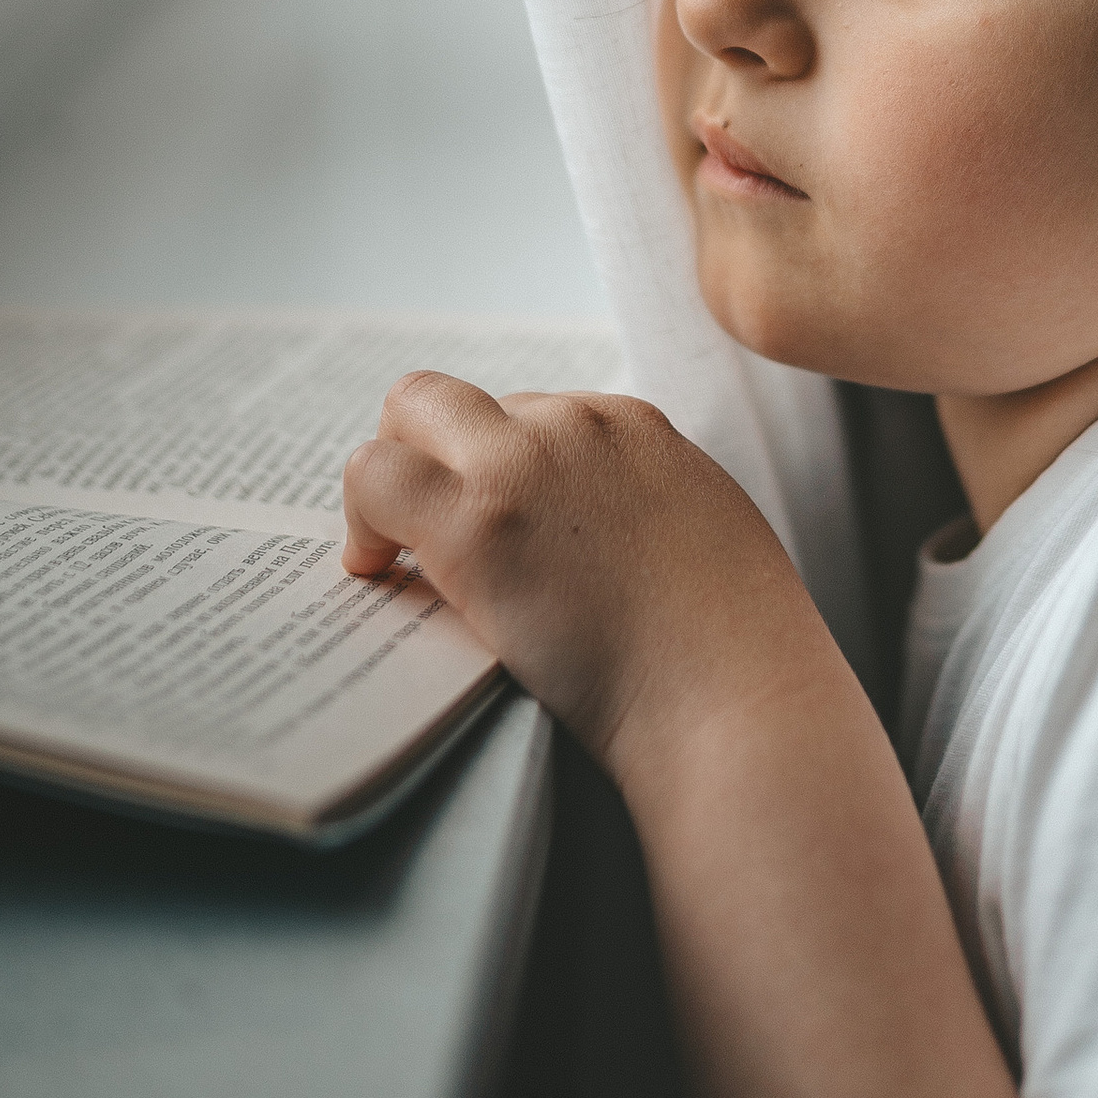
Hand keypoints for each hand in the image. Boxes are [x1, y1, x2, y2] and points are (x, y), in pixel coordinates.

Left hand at [340, 374, 826, 780]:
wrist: (736, 697)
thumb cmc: (735, 652)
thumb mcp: (705, 535)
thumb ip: (646, 511)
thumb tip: (595, 539)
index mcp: (635, 427)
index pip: (531, 413)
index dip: (496, 471)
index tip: (492, 526)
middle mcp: (575, 425)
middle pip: (459, 401)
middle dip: (428, 454)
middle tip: (421, 527)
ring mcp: (521, 465)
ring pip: (409, 412)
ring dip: (391, 475)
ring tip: (387, 549)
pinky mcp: (475, 523)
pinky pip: (375, 479)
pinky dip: (361, 520)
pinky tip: (375, 572)